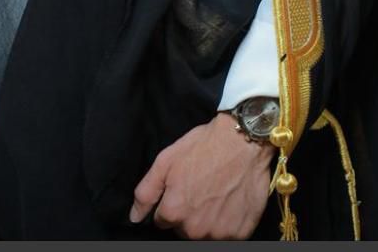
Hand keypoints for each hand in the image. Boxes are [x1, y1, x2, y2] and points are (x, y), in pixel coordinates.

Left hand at [129, 112, 273, 239]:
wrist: (243, 141)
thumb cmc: (204, 147)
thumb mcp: (166, 160)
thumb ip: (146, 192)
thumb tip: (134, 217)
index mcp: (174, 211)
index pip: (163, 220)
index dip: (172, 202)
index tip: (183, 187)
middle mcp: (195, 229)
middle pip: (184, 229)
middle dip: (188, 212)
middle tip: (200, 188)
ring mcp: (218, 233)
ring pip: (204, 234)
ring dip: (207, 219)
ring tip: (216, 193)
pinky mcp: (240, 234)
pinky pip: (227, 235)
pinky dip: (227, 222)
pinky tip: (229, 201)